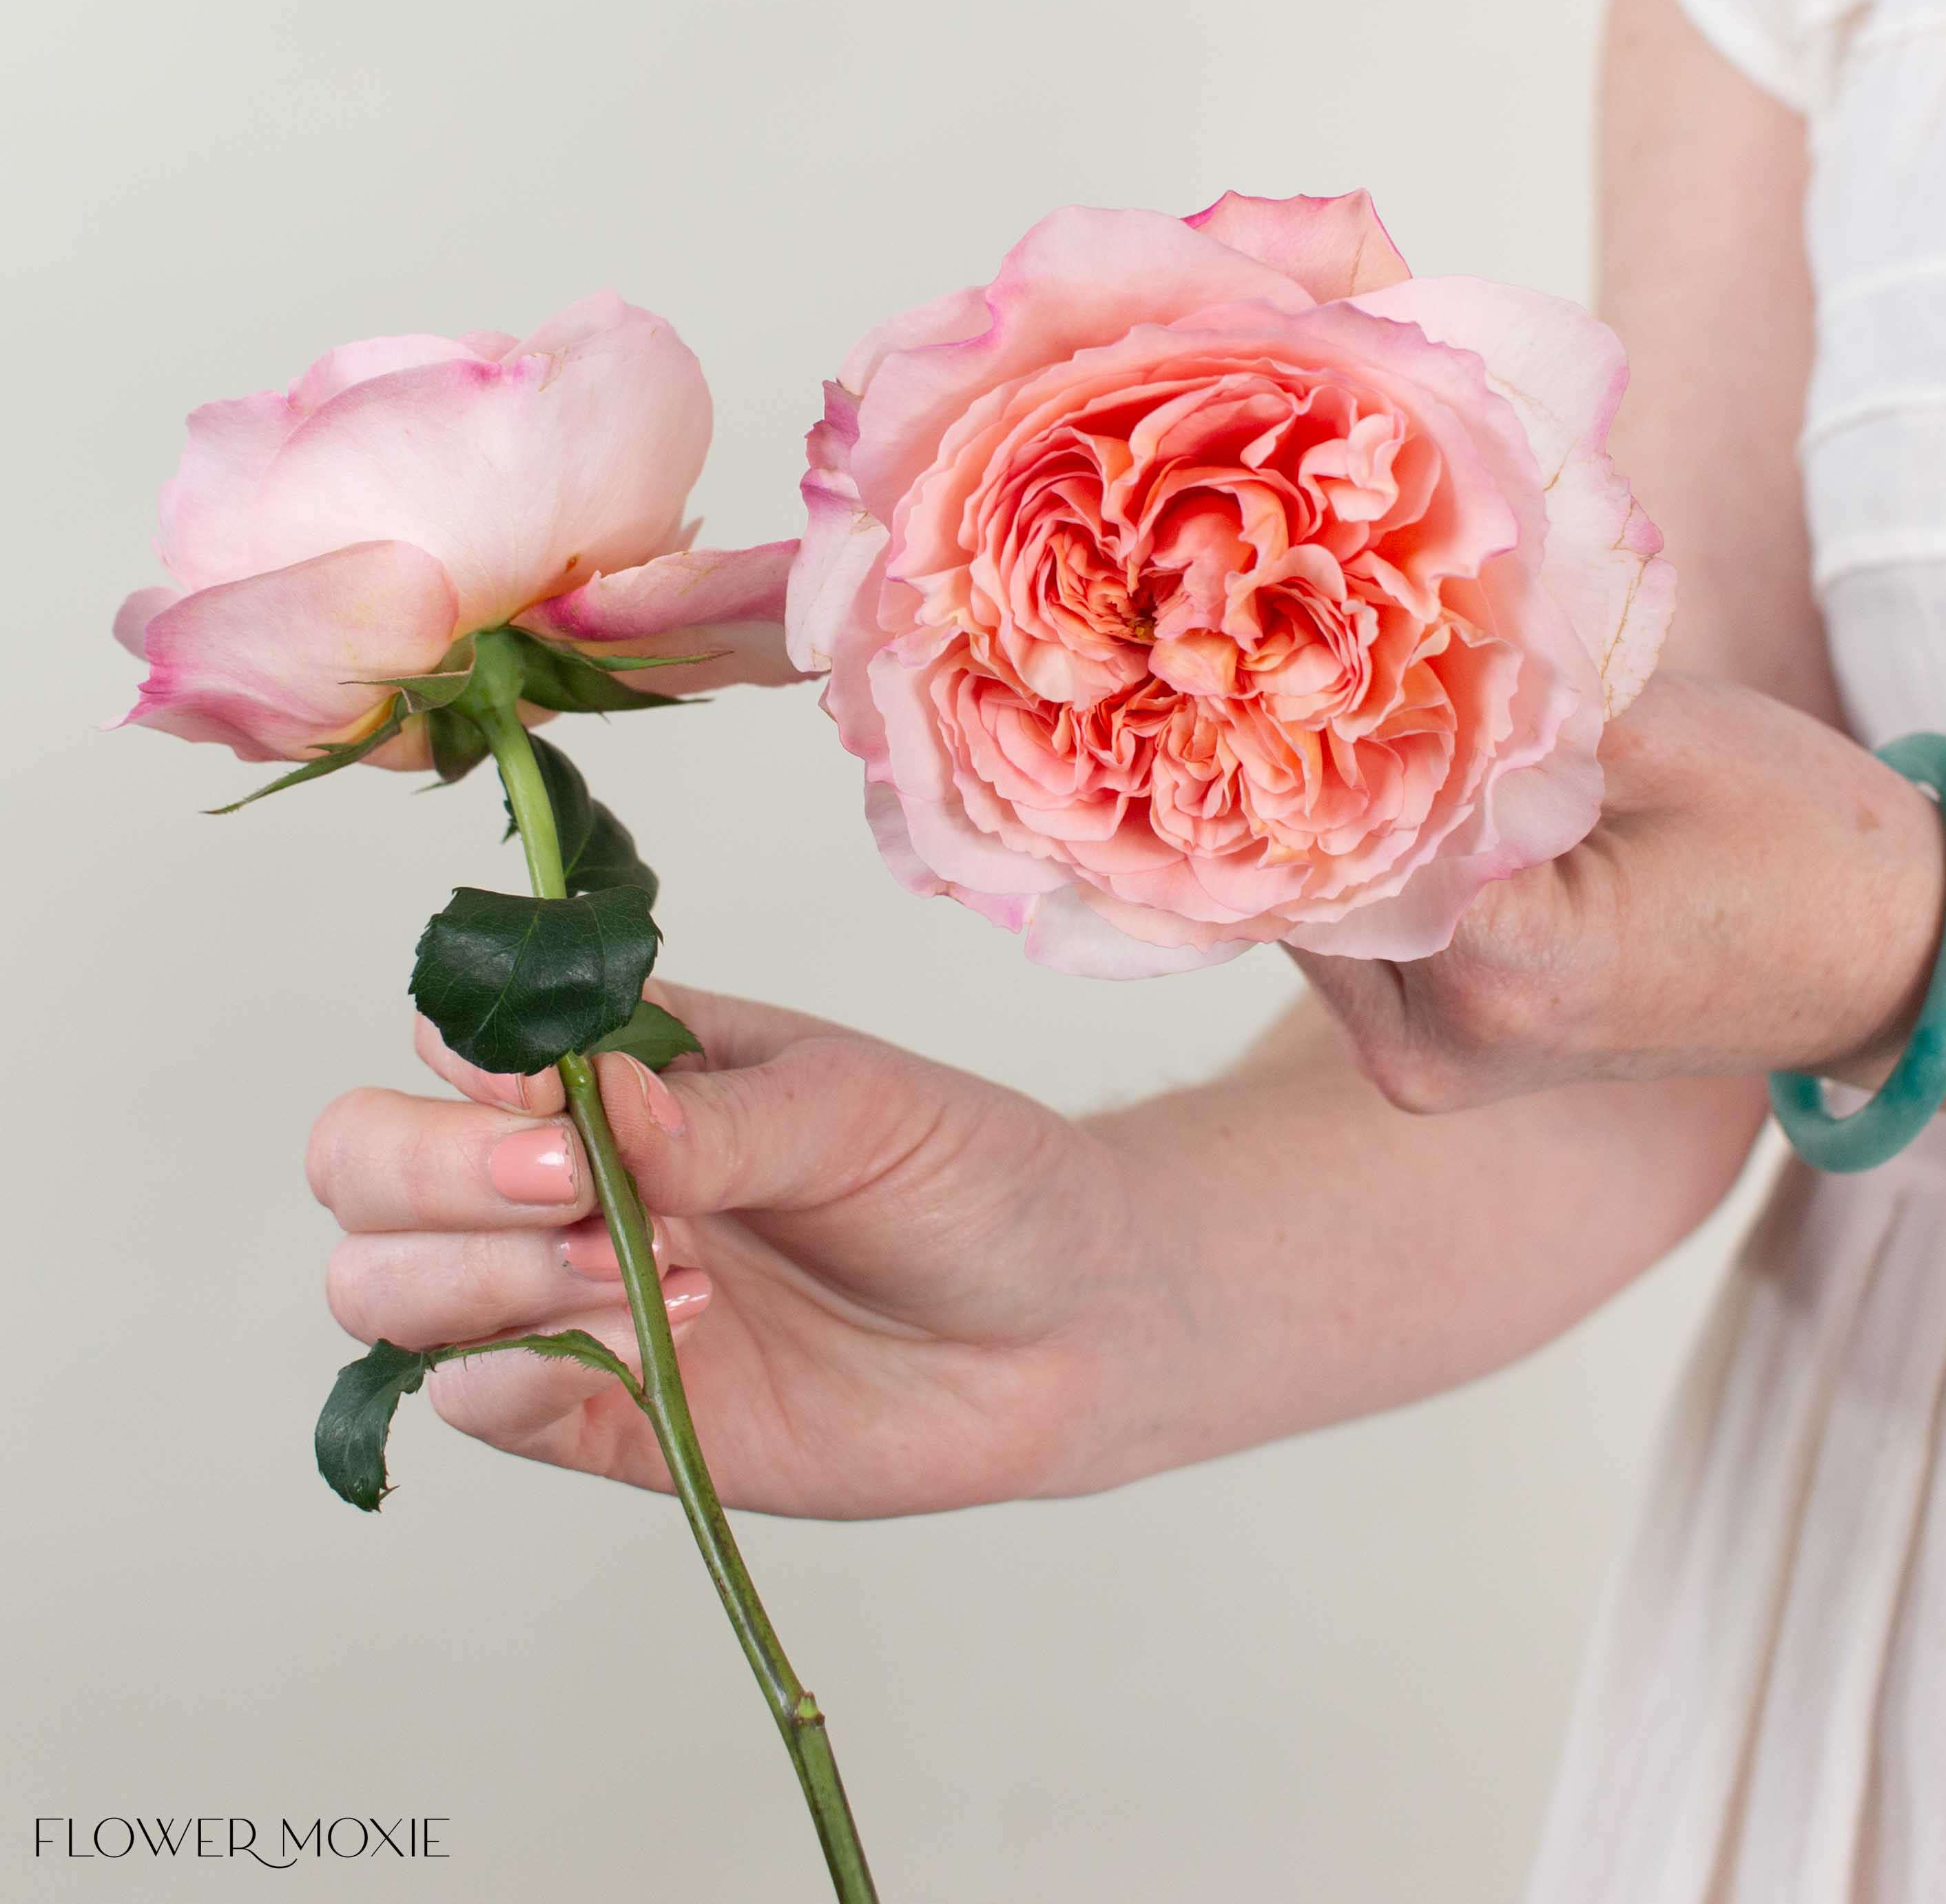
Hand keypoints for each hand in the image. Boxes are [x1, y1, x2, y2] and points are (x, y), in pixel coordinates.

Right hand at [309, 988, 1166, 1516]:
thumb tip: (576, 1093)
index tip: (555, 1096)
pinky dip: (517, 1374)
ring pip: (386, 1288)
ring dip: (474, 1275)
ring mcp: (573, 1300)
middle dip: (429, 1173)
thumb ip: (715, 1115)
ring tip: (643, 1266)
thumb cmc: (966, 1175)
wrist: (1064, 1323)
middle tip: (570, 1187)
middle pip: (363, 1166)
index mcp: (618, 1071)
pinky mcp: (610, 1419)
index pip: (452, 1043)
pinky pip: (480, 1405)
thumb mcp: (856, 1107)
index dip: (466, 1065)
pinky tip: (645, 1339)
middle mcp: (567, 1179)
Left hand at [1293, 674, 1945, 1111]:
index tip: (1310, 660)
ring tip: (1370, 731)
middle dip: (1313, 786)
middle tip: (1319, 678)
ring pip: (1319, 922)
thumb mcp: (1654, 736)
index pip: (1335, 841)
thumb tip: (1374, 653)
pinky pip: (1357, 950)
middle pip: (1308, 889)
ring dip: (1335, 833)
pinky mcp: (1431, 1059)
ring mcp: (1428, 1067)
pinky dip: (1370, 877)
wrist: (1879, 962)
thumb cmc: (1798, 843)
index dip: (1316, 742)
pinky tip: (1400, 800)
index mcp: (1501, 971)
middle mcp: (1441, 1044)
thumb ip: (1502, 706)